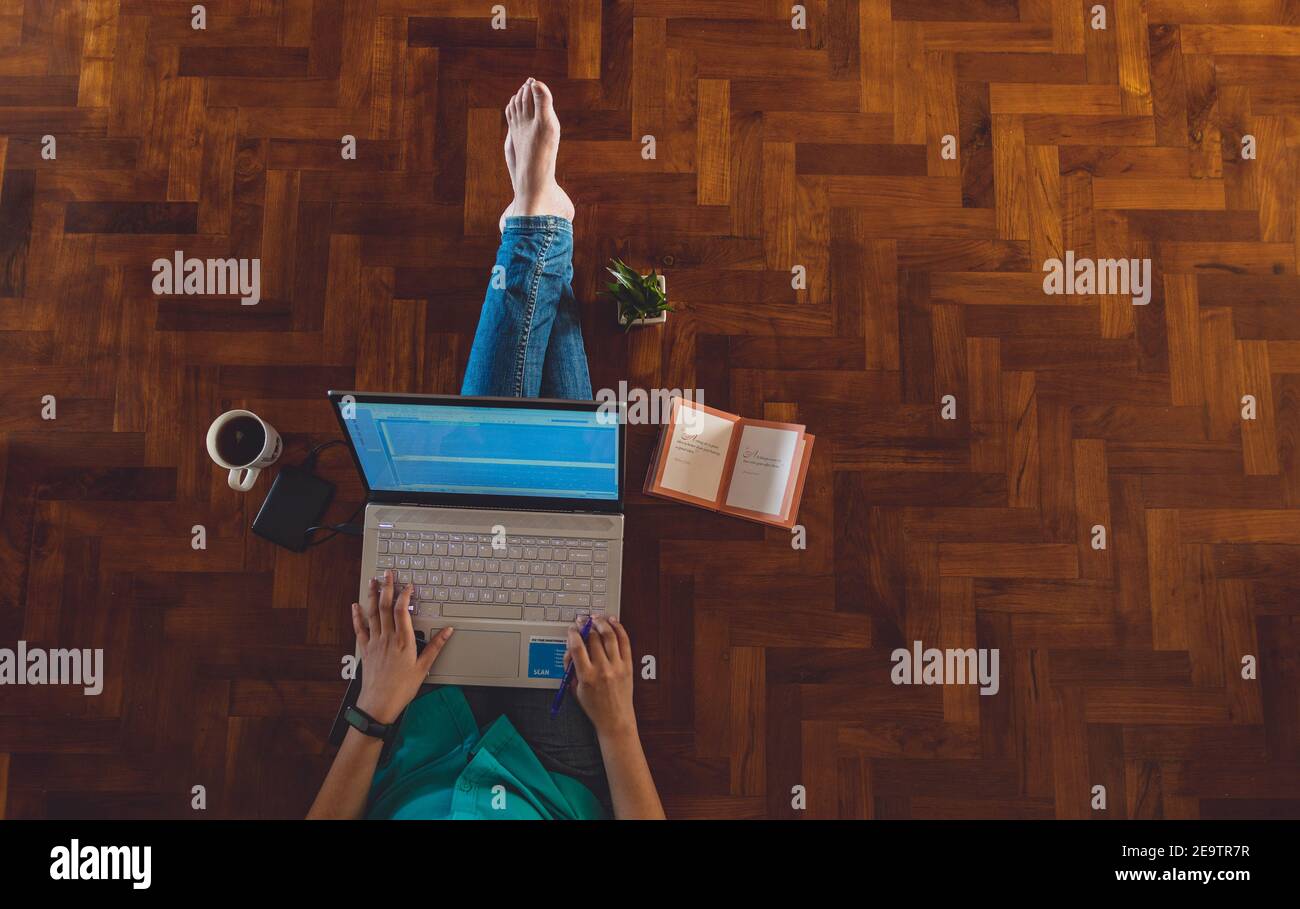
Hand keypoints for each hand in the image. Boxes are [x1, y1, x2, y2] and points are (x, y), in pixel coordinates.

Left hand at [352, 570, 452, 724]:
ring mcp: (374, 642)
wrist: (379, 703)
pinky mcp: (365, 649)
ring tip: (373, 581)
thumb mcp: (423, 667)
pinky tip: (356, 605)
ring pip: (371, 613)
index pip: (402, 610)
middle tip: (387, 573)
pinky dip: (357, 615)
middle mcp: (387, 638)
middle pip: (384, 606)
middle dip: (386, 587)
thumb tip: (448, 631)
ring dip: (372, 595)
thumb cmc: (402, 688)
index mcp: (403, 641)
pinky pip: (359, 628)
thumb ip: (435, 646)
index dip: (404, 595)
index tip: (408, 585)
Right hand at [565, 615, 635, 738]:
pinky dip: (619, 628)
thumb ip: (570, 669)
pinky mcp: (628, 665)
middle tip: (582, 620)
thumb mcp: (575, 690)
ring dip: (601, 623)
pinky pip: (624, 641)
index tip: (572, 629)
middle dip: (585, 625)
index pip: (577, 647)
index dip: (573, 633)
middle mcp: (602, 669)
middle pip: (593, 638)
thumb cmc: (595, 707)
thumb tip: (570, 649)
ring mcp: (617, 666)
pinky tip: (613, 622)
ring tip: (596, 618)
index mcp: (586, 676)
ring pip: (609, 635)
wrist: (615, 720)